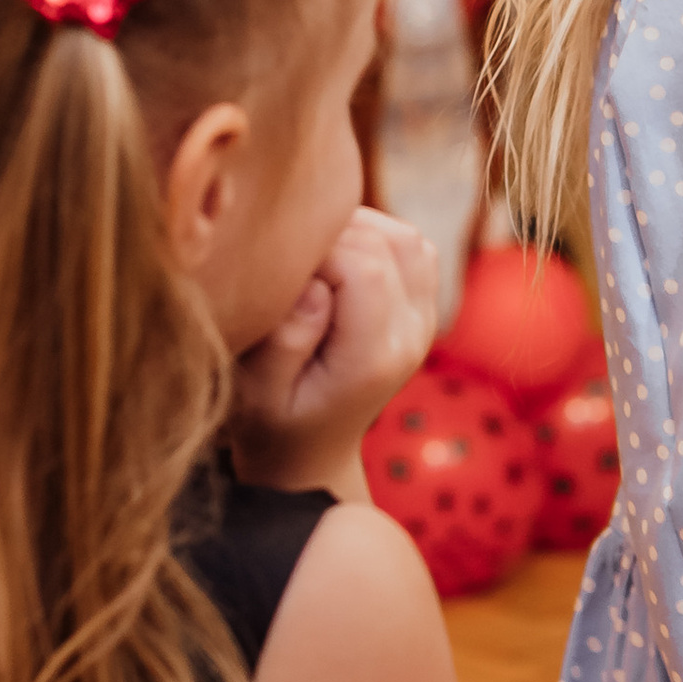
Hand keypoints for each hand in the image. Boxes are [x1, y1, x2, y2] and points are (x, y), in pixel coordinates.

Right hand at [230, 208, 439, 494]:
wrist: (311, 450)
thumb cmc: (272, 421)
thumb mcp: (257, 394)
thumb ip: (283, 342)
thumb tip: (315, 285)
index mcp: (375, 359)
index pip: (364, 268)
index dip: (316, 250)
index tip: (279, 272)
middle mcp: (412, 335)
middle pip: (386, 244)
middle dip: (332, 236)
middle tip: (290, 265)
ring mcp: (425, 320)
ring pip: (404, 237)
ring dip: (355, 231)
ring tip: (311, 259)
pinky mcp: (423, 307)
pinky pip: (411, 246)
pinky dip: (374, 237)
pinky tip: (336, 260)